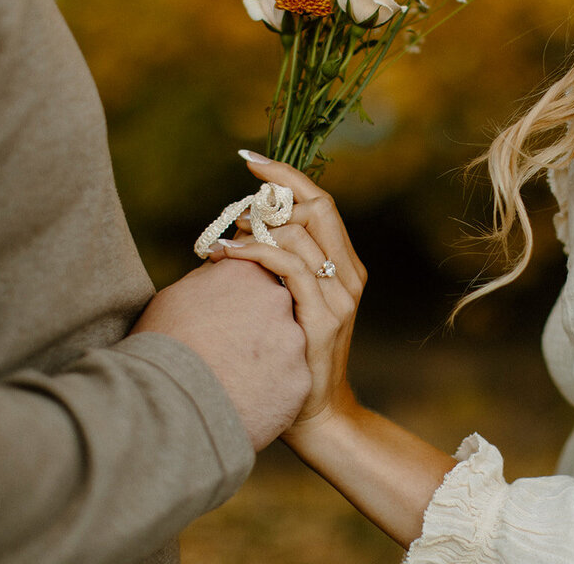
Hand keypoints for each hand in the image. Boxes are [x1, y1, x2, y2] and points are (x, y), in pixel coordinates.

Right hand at [132, 258, 310, 450]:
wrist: (170, 405)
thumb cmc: (162, 347)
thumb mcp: (176, 297)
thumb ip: (209, 278)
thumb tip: (220, 270)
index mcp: (247, 274)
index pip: (255, 276)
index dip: (239, 298)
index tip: (224, 317)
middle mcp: (278, 299)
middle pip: (275, 309)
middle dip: (256, 327)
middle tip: (227, 350)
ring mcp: (293, 340)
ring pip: (285, 346)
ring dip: (264, 360)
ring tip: (232, 380)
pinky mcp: (301, 378)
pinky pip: (288, 381)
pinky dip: (271, 391)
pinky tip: (245, 400)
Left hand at [207, 153, 367, 443]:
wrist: (316, 414)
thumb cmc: (292, 356)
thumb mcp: (293, 304)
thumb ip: (282, 267)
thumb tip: (243, 226)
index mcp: (346, 266)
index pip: (323, 203)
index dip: (289, 176)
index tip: (252, 160)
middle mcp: (349, 275)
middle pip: (319, 208)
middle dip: (275, 189)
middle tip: (237, 199)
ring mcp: (340, 297)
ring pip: (300, 234)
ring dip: (256, 225)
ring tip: (224, 234)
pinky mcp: (324, 318)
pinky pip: (289, 269)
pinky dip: (255, 252)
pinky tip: (225, 253)